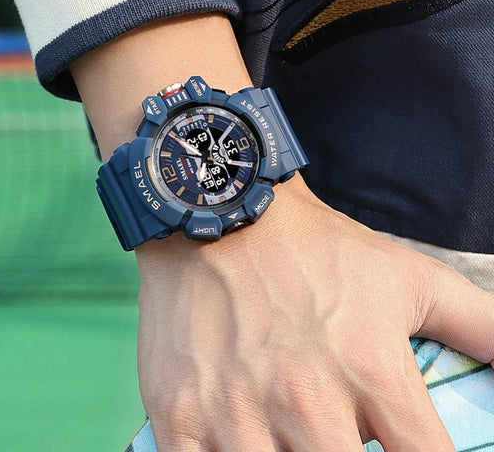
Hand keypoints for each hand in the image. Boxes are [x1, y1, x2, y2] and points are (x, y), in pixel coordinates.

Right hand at [136, 175, 493, 450]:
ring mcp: (237, 411)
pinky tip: (240, 443)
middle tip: (340, 437)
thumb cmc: (313, 248)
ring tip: (292, 436)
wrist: (219, 214)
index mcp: (371, 369)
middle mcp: (306, 400)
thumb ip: (481, 324)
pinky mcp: (180, 415)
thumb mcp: (407, 275)